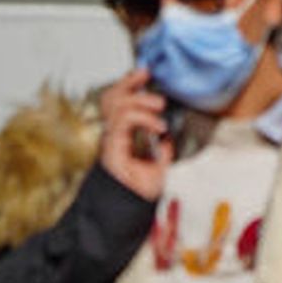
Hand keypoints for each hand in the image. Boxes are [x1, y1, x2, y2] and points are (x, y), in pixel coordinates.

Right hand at [97, 68, 172, 200]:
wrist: (131, 209)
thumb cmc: (140, 190)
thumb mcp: (160, 163)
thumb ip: (162, 148)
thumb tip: (170, 136)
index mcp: (123, 135)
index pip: (118, 102)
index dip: (128, 84)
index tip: (144, 72)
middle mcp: (114, 135)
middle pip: (111, 98)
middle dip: (128, 82)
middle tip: (146, 75)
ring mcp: (111, 141)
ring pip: (117, 106)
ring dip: (141, 102)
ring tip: (159, 109)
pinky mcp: (112, 149)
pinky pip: (122, 123)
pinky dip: (142, 119)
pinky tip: (158, 126)